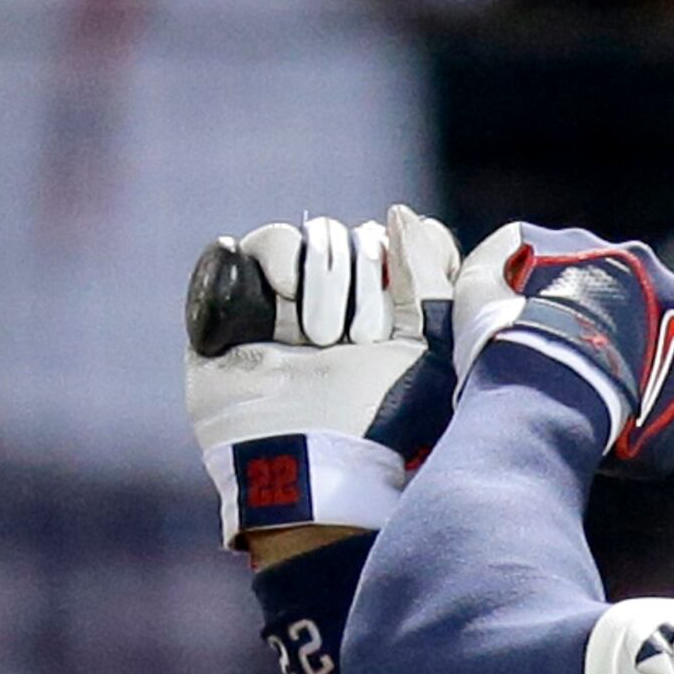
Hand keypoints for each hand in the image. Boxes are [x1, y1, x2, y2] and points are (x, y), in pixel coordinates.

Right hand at [183, 203, 461, 548]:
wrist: (306, 458)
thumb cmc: (378, 415)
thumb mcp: (430, 347)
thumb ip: (434, 274)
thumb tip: (398, 215)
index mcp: (389, 310)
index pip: (405, 242)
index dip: (408, 259)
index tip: (400, 311)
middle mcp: (339, 301)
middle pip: (362, 238)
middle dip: (362, 291)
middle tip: (352, 343)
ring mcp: (289, 302)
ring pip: (315, 236)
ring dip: (321, 290)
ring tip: (313, 342)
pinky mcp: (240, 303)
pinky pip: (261, 244)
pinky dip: (276, 264)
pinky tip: (279, 310)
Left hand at [454, 220, 673, 474]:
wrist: (547, 397)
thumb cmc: (610, 423)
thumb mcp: (662, 443)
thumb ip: (669, 419)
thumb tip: (661, 426)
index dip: (652, 346)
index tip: (629, 371)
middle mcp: (639, 258)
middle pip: (623, 284)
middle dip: (604, 314)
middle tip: (575, 357)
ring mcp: (581, 244)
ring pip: (570, 267)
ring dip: (556, 296)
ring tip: (530, 342)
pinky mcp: (527, 239)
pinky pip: (516, 257)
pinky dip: (508, 283)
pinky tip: (496, 320)